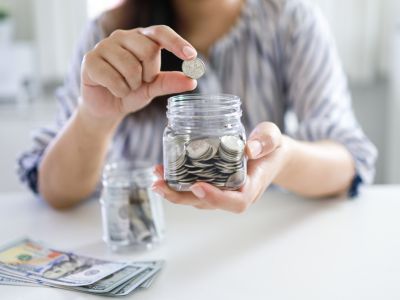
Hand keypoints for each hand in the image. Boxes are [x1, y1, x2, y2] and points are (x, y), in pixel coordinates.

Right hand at [80, 25, 197, 122]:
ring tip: (125, 87)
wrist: (106, 107)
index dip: (177, 42)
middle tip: (140, 82)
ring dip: (132, 85)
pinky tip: (114, 90)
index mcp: (141, 38)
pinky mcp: (90, 60)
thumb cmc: (131, 92)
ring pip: (131, 67)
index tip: (191, 56)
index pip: (161, 32)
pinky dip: (119, 91)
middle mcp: (122, 36)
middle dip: (149, 74)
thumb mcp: (153, 88)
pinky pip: (113, 78)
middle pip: (148, 50)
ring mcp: (104, 46)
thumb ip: (170, 82)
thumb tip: (192, 80)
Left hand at [152, 122, 291, 212]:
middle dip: (181, 198)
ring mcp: (223, 192)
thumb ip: (266, 142)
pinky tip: (163, 171)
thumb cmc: (273, 148)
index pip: (235, 202)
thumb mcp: (274, 139)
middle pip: (207, 204)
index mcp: (251, 187)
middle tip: (160, 185)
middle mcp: (234, 194)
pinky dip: (177, 182)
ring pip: (196, 199)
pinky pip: (194, 189)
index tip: (197, 185)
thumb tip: (249, 149)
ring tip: (156, 177)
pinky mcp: (214, 185)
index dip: (215, 198)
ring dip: (174, 191)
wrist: (271, 155)